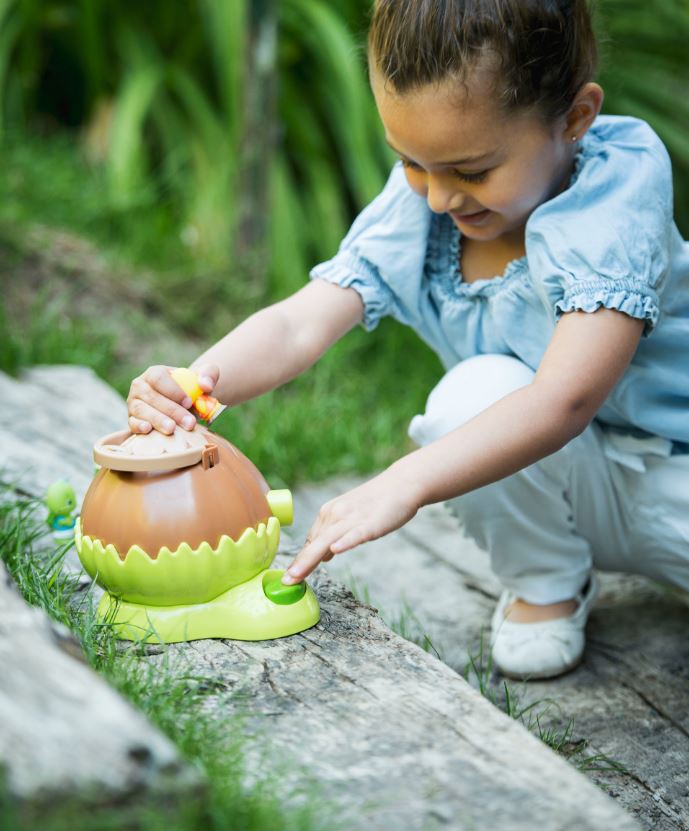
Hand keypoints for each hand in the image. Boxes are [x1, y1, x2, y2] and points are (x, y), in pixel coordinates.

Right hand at [127, 364, 218, 434]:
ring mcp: (134, 403)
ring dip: (157, 420)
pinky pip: (132, 423)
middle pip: (152, 397)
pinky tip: (148, 430)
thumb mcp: (205, 377)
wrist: (186, 405)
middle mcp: (140, 386)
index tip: (189, 402)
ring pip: (141, 410)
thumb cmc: (194, 389)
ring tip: (172, 429)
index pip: (158, 378)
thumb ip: (209, 375)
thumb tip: (206, 385)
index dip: (173, 390)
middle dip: (172, 411)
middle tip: (189, 423)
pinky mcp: (132, 419)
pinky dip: (138, 426)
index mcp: (154, 373)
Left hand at [282, 467, 419, 584]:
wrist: (401, 483)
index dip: (299, 561)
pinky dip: (345, 542)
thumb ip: (336, 534)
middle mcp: (336, 514)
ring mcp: (353, 518)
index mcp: (329, 513)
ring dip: (310, 558)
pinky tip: (335, 550)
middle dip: (299, 564)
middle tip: (286, 581)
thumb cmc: (377, 503)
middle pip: (313, 543)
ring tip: (297, 574)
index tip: (287, 578)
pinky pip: (355, 534)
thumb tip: (324, 555)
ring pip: (327, 540)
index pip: (310, 541)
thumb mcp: (350, 518)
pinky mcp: (371, 523)